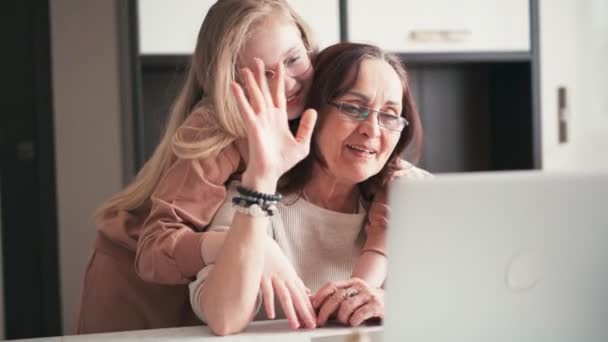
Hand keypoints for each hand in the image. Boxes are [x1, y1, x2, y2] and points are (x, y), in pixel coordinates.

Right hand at [231, 58, 316, 191]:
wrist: (271, 175)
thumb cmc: (284, 162)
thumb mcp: (302, 144)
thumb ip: (307, 127)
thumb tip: (313, 110)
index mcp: (279, 118)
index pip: (279, 94)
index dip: (279, 79)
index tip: (279, 64)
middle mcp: (268, 116)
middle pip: (264, 91)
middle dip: (261, 75)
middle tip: (257, 59)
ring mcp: (259, 120)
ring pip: (255, 96)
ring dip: (250, 82)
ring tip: (245, 68)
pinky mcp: (253, 127)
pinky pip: (246, 109)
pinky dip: (240, 97)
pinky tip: (235, 85)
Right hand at [261, 238, 315, 329]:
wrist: (257, 238)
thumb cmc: (269, 251)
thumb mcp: (285, 265)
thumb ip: (295, 279)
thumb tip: (305, 289)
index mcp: (290, 275)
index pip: (302, 294)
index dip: (309, 307)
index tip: (315, 319)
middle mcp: (285, 277)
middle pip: (297, 297)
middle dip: (305, 312)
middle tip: (312, 325)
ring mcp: (274, 277)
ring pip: (285, 297)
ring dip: (291, 312)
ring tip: (295, 325)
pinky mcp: (262, 276)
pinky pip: (267, 292)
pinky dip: (269, 303)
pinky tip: (272, 315)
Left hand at [312, 278, 383, 326]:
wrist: (391, 302)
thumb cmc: (366, 302)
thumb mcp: (350, 297)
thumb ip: (334, 298)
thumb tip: (312, 300)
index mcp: (351, 282)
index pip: (331, 285)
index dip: (320, 295)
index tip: (314, 306)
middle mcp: (359, 286)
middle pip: (337, 296)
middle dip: (326, 311)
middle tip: (321, 321)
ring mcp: (368, 295)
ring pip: (347, 306)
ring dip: (341, 317)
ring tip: (343, 321)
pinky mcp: (377, 305)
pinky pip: (360, 313)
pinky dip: (353, 320)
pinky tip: (353, 323)